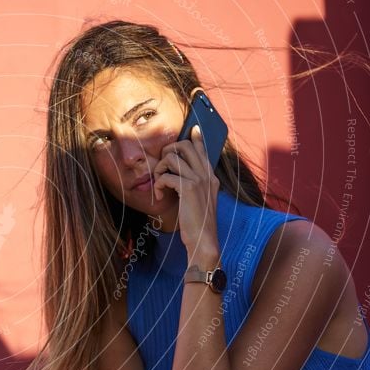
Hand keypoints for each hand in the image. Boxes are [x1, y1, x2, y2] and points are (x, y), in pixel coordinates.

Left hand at [153, 125, 219, 260]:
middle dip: (168, 151)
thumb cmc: (198, 223)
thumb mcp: (200, 200)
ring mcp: (198, 180)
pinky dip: (158, 185)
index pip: (203, 150)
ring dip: (159, 169)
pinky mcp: (188, 188)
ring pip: (172, 158)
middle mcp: (206, 175)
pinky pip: (166, 176)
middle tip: (162, 167)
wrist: (204, 240)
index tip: (194, 128)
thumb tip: (178, 175)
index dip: (197, 138)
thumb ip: (194, 185)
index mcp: (211, 177)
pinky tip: (159, 196)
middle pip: (185, 146)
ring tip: (159, 184)